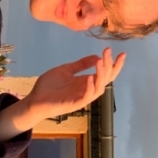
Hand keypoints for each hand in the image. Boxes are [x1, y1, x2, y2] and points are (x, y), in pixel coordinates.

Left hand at [0, 48, 125, 140]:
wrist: (35, 99)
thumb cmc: (49, 86)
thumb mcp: (66, 70)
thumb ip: (80, 65)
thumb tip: (97, 57)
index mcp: (86, 81)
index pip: (105, 73)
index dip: (114, 65)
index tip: (122, 53)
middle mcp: (87, 89)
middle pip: (106, 80)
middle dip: (111, 66)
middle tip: (109, 52)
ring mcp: (81, 97)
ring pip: (99, 89)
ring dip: (102, 75)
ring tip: (100, 61)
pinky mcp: (74, 104)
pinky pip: (86, 98)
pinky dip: (90, 88)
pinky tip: (89, 78)